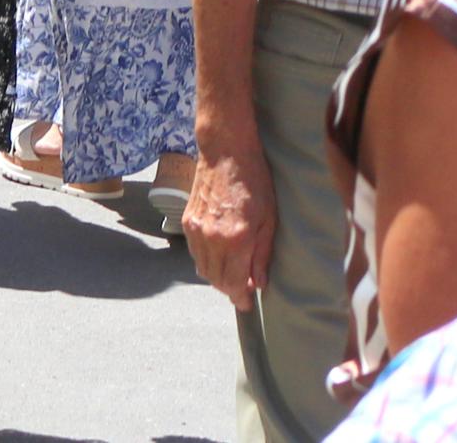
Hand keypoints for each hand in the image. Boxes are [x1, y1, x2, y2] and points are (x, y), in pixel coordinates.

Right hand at [182, 140, 276, 303]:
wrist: (225, 151)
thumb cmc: (254, 180)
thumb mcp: (269, 218)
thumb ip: (262, 254)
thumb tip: (259, 283)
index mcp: (236, 239)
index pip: (234, 284)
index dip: (241, 298)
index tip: (248, 304)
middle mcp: (212, 240)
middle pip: (217, 281)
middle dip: (230, 289)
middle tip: (244, 288)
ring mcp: (196, 231)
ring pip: (203, 270)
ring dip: (217, 278)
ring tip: (232, 273)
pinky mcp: (187, 222)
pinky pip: (195, 255)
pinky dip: (206, 262)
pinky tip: (219, 256)